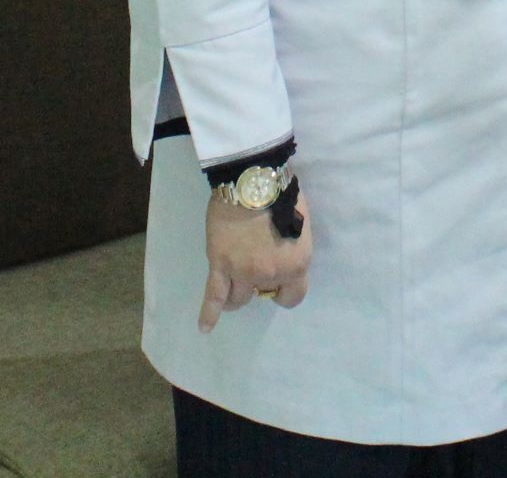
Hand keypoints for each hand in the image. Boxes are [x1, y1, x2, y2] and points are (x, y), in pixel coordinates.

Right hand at [198, 189, 311, 331]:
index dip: (284, 291)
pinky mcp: (220, 265)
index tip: (278, 282)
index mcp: (296, 264)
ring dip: (237, 291)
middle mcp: (270, 275)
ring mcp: (243, 272)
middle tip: (255, 259)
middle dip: (260, 281)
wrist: (253, 179)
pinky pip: (213, 296)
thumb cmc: (282, 194)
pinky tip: (205, 328)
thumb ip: (292, 249)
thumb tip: (283, 256)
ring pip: (238, 298)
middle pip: (262, 293)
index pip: (293, 297)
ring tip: (234, 280)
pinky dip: (208, 314)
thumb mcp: (301, 226)